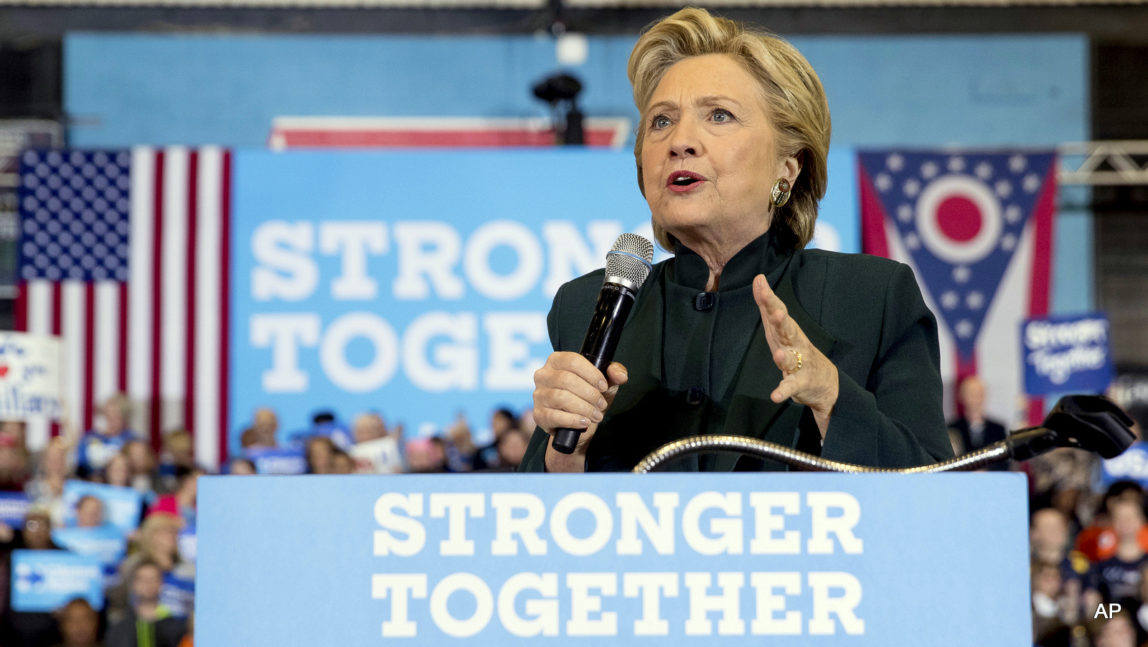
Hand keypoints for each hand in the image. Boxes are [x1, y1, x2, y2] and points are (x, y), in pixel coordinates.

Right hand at [533, 352, 628, 471]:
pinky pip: (554, 416)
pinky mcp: (538, 415)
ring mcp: (538, 395)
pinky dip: (573, 420)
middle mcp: (543, 375)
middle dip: (589, 394)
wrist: (577, 426)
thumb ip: (615, 374)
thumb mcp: (604, 384)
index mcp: (556, 361)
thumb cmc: (589, 398)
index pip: (572, 361)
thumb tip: (620, 375)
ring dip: (583, 408)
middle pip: (566, 380)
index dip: (591, 373)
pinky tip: (584, 422)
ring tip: (596, 415)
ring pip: (560, 398)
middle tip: (602, 404)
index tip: (603, 386)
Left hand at [753, 274, 838, 435]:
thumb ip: (768, 305)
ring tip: (778, 354)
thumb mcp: (781, 328)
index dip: (769, 299)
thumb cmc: (798, 350)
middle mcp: (794, 344)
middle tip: (775, 312)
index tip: (760, 282)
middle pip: (786, 331)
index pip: (777, 312)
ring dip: (784, 357)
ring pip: (789, 359)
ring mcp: (799, 364)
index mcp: (787, 331)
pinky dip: (783, 391)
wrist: (826, 383)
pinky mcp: (801, 383)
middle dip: (781, 321)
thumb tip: (758, 278)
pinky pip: (791, 387)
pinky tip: (775, 396)